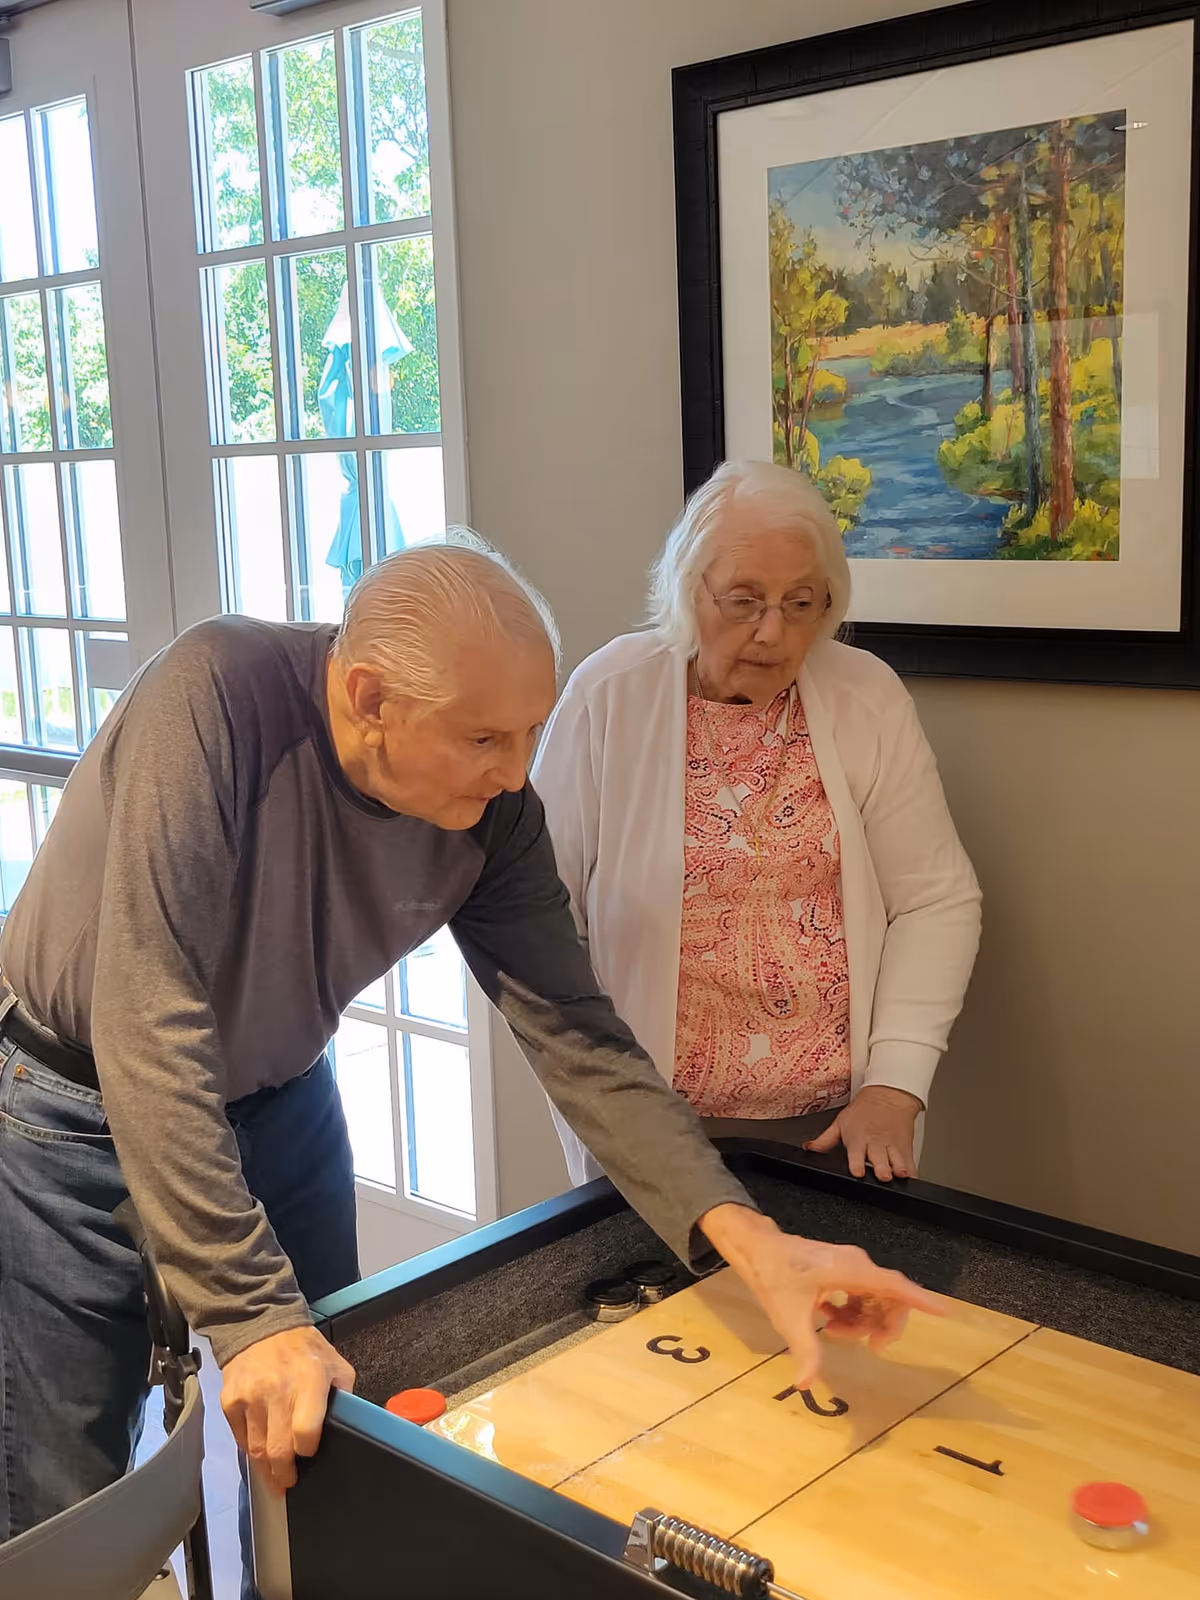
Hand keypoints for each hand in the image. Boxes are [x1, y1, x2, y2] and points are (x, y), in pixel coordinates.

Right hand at [221, 1325, 355, 1494]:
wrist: (261, 1325)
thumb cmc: (304, 1349)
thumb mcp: (335, 1364)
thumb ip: (343, 1395)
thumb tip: (348, 1426)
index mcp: (310, 1380)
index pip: (305, 1431)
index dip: (308, 1450)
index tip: (310, 1455)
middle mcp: (277, 1390)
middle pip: (278, 1449)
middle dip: (284, 1474)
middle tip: (289, 1482)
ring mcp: (250, 1397)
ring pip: (256, 1449)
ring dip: (266, 1469)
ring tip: (274, 1476)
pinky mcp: (230, 1401)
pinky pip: (240, 1438)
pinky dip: (250, 1449)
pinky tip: (259, 1450)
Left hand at [700, 1204, 940, 1388]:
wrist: (756, 1248)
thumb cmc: (773, 1275)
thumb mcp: (787, 1317)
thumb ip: (804, 1349)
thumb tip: (805, 1384)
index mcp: (851, 1271)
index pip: (894, 1285)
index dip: (920, 1299)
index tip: (943, 1312)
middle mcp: (857, 1265)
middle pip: (890, 1297)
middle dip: (884, 1325)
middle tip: (869, 1347)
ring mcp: (850, 1265)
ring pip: (875, 1297)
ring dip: (863, 1321)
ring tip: (834, 1332)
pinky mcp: (842, 1268)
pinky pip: (861, 1293)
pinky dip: (852, 1311)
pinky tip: (829, 1319)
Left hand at [804, 1085, 921, 1180]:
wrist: (888, 1094)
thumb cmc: (864, 1110)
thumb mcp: (841, 1122)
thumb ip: (825, 1140)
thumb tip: (809, 1149)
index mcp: (858, 1140)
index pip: (857, 1156)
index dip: (857, 1166)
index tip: (858, 1172)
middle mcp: (876, 1145)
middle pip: (881, 1162)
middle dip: (882, 1170)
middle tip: (882, 1175)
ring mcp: (893, 1148)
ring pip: (899, 1163)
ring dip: (899, 1170)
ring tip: (898, 1174)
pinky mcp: (906, 1150)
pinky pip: (911, 1166)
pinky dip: (911, 1173)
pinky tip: (908, 1177)